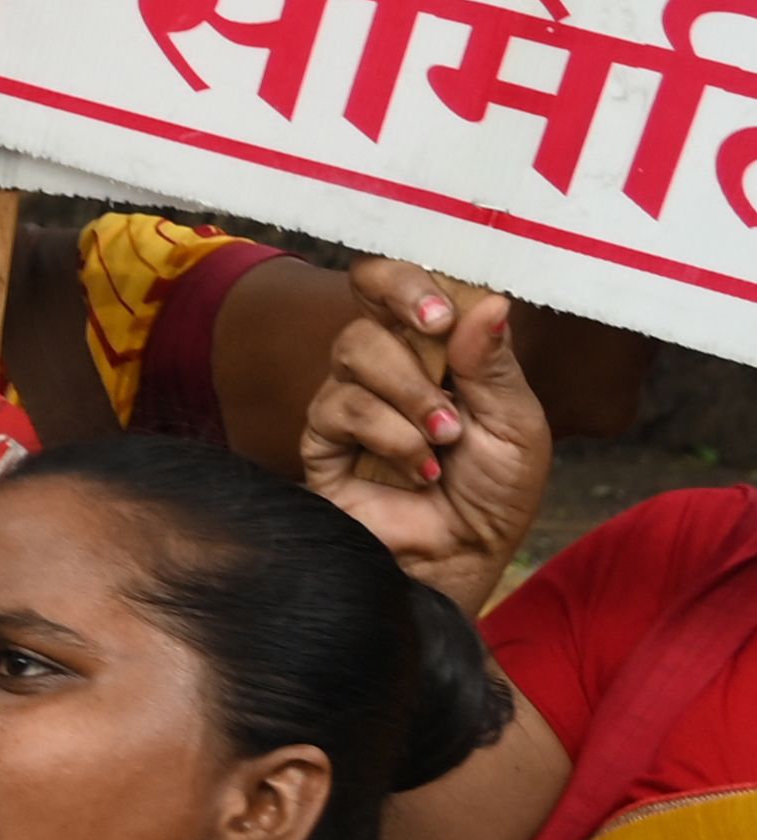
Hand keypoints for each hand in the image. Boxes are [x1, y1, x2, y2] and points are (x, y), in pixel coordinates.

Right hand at [298, 262, 542, 616]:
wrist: (463, 559)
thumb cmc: (495, 495)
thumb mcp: (516, 424)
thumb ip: (493, 366)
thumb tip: (488, 302)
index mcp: (436, 352)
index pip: (398, 287)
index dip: (405, 280)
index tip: (441, 308)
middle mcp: (387, 371)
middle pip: (366, 308)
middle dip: (407, 319)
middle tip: (442, 335)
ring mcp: (350, 406)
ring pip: (353, 351)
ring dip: (409, 391)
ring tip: (445, 437)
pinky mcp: (322, 445)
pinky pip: (340, 409)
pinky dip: (389, 434)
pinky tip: (420, 466)